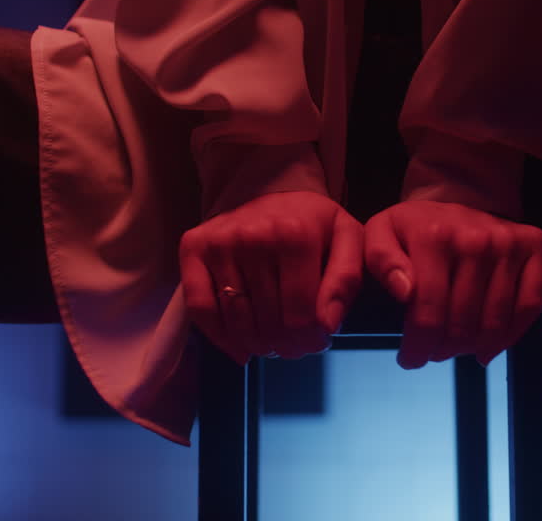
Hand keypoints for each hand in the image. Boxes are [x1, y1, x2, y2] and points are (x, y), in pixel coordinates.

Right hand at [179, 191, 363, 363]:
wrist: (272, 193)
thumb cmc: (313, 224)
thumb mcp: (346, 240)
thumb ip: (345, 280)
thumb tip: (327, 324)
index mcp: (296, 235)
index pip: (301, 314)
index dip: (311, 339)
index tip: (318, 342)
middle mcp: (253, 236)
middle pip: (269, 321)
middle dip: (287, 345)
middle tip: (295, 347)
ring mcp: (220, 242)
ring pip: (237, 321)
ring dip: (257, 346)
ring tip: (272, 346)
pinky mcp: (194, 247)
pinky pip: (200, 308)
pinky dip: (219, 337)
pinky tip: (240, 349)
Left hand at [363, 199, 541, 368]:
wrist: (455, 200)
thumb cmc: (414, 227)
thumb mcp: (381, 234)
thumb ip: (381, 261)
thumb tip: (404, 291)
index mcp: (434, 236)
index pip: (429, 310)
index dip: (419, 346)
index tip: (409, 360)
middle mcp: (476, 238)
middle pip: (463, 321)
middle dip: (443, 349)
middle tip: (432, 353)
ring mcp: (508, 242)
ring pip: (495, 320)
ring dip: (473, 347)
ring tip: (455, 350)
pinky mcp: (533, 246)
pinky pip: (530, 304)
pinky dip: (511, 336)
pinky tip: (489, 348)